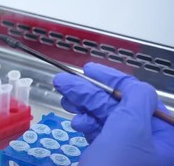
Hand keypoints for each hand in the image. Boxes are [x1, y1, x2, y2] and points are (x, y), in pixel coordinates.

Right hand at [53, 62, 173, 165]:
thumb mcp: (130, 130)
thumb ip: (135, 100)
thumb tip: (132, 85)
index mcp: (162, 134)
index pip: (139, 95)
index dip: (113, 79)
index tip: (88, 68)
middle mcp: (148, 141)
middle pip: (118, 106)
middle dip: (90, 92)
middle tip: (63, 82)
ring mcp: (129, 151)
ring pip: (105, 118)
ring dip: (83, 106)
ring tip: (63, 99)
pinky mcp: (111, 158)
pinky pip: (99, 133)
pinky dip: (86, 124)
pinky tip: (75, 122)